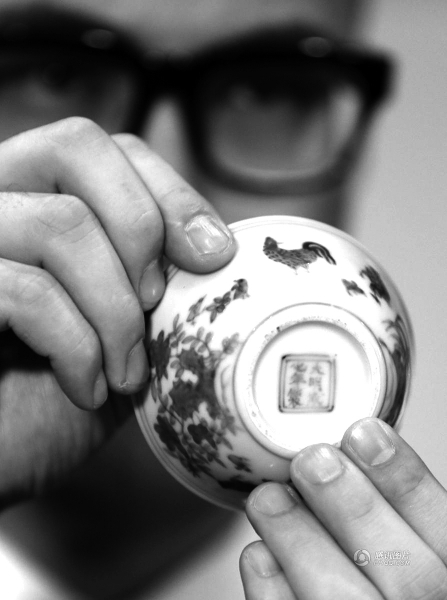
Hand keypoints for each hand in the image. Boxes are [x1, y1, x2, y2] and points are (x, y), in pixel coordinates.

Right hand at [0, 117, 235, 506]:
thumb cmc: (61, 398)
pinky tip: (84, 388)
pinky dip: (76, 348)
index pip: (104, 146)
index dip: (170, 191)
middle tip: (158, 301)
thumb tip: (213, 243)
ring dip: (117, 312)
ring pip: (61, 224)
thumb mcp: (123, 330)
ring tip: (126, 371)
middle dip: (143, 228)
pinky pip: (27, 292)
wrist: (10, 455)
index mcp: (36, 201)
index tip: (212, 254)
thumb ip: (153, 278)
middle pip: (76, 145)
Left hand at [241, 418, 446, 598]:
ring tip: (268, 497)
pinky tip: (258, 555)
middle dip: (353, 508)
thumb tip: (344, 459)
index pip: (444, 532)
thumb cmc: (389, 581)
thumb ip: (392, 519)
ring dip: (302, 545)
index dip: (405, 480)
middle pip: (405, 576)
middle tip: (311, 461)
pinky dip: (275, 594)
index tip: (364, 433)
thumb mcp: (413, 547)